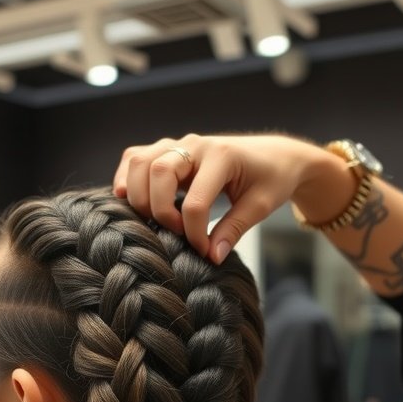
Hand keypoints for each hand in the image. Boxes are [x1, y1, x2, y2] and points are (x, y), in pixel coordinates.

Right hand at [113, 132, 324, 263]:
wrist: (275, 155)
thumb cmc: (271, 179)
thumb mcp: (260, 206)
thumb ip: (234, 230)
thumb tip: (212, 257)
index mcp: (222, 156)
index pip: (195, 200)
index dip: (194, 233)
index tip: (204, 251)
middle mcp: (195, 144)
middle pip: (157, 172)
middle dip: (160, 211)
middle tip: (177, 233)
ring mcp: (178, 144)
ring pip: (139, 162)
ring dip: (139, 195)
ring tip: (156, 220)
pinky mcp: (167, 150)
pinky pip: (135, 159)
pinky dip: (128, 180)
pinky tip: (134, 202)